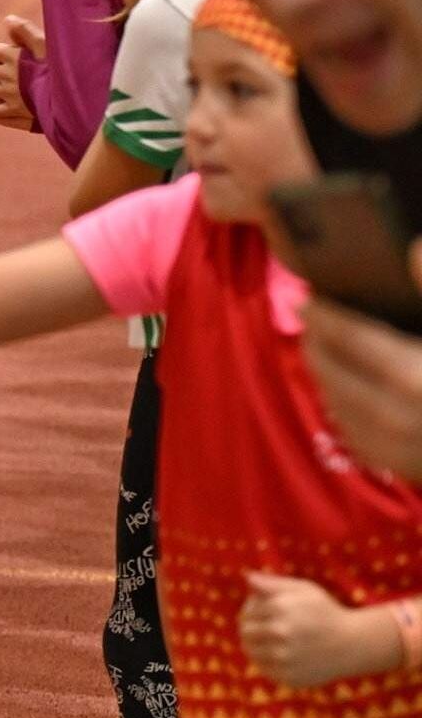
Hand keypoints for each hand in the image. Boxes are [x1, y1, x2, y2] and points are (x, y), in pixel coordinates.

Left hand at [239, 573, 400, 687]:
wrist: (353, 644)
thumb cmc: (326, 612)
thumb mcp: (303, 589)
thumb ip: (271, 583)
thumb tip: (247, 577)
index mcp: (280, 608)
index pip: (247, 613)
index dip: (252, 613)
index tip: (264, 614)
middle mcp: (279, 632)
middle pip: (245, 632)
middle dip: (250, 629)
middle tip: (264, 628)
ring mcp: (283, 657)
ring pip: (251, 652)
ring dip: (256, 646)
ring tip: (272, 641)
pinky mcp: (288, 677)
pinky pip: (264, 669)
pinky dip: (267, 663)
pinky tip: (281, 655)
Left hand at [302, 242, 421, 478]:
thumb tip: (415, 250)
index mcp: (415, 376)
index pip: (354, 339)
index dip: (326, 317)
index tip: (307, 300)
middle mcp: (401, 414)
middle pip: (337, 374)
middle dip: (319, 346)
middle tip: (309, 323)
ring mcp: (402, 447)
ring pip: (341, 407)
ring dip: (327, 377)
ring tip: (322, 353)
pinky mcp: (408, 468)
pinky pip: (359, 438)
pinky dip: (346, 412)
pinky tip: (346, 397)